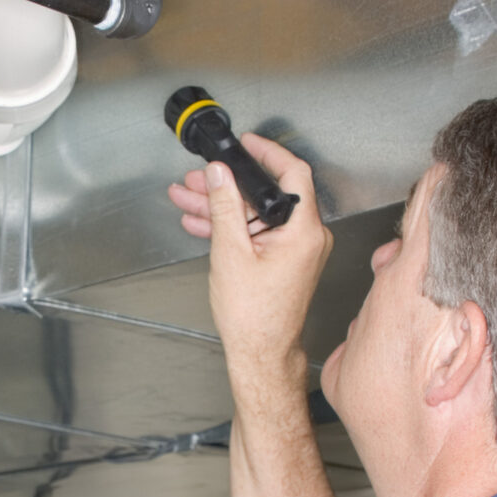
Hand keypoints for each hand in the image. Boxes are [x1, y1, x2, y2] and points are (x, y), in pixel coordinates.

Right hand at [167, 134, 333, 386]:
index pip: (293, 172)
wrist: (260, 353)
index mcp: (303, 231)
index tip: (246, 143)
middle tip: (200, 177)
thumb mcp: (230, 252)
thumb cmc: (254, 316)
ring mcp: (296, 250)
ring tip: (189, 197)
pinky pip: (257, 232)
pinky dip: (231, 227)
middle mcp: (307, 238)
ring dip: (222, 205)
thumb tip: (221, 174)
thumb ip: (225, 206)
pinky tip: (201, 222)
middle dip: (228, 184)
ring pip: (256, 213)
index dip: (267, 152)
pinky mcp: (284, 260)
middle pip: (267, 193)